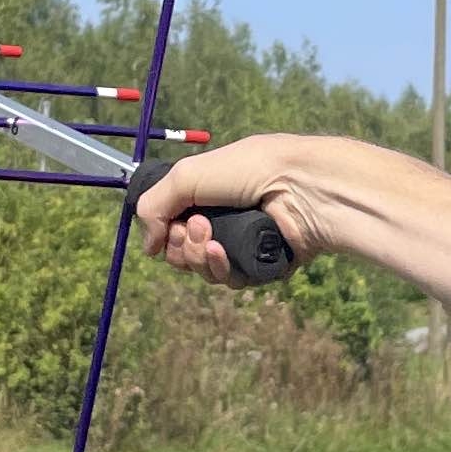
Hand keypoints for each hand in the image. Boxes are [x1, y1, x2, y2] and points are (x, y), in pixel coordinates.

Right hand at [131, 139, 324, 283]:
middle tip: (199, 226)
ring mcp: (245, 244)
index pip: (174, 226)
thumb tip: (149, 248)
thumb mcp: (186, 175)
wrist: (301, 187)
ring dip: (199, 258)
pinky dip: (224, 270)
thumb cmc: (249, 170)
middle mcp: (226, 220)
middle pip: (185, 252)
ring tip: (212, 241)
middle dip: (183, 245)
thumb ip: (153, 206)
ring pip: (206, 270)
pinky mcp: (263, 266)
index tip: (173, 224)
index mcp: (210, 195)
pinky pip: (232, 281)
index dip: (166, 232)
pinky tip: (225, 254)